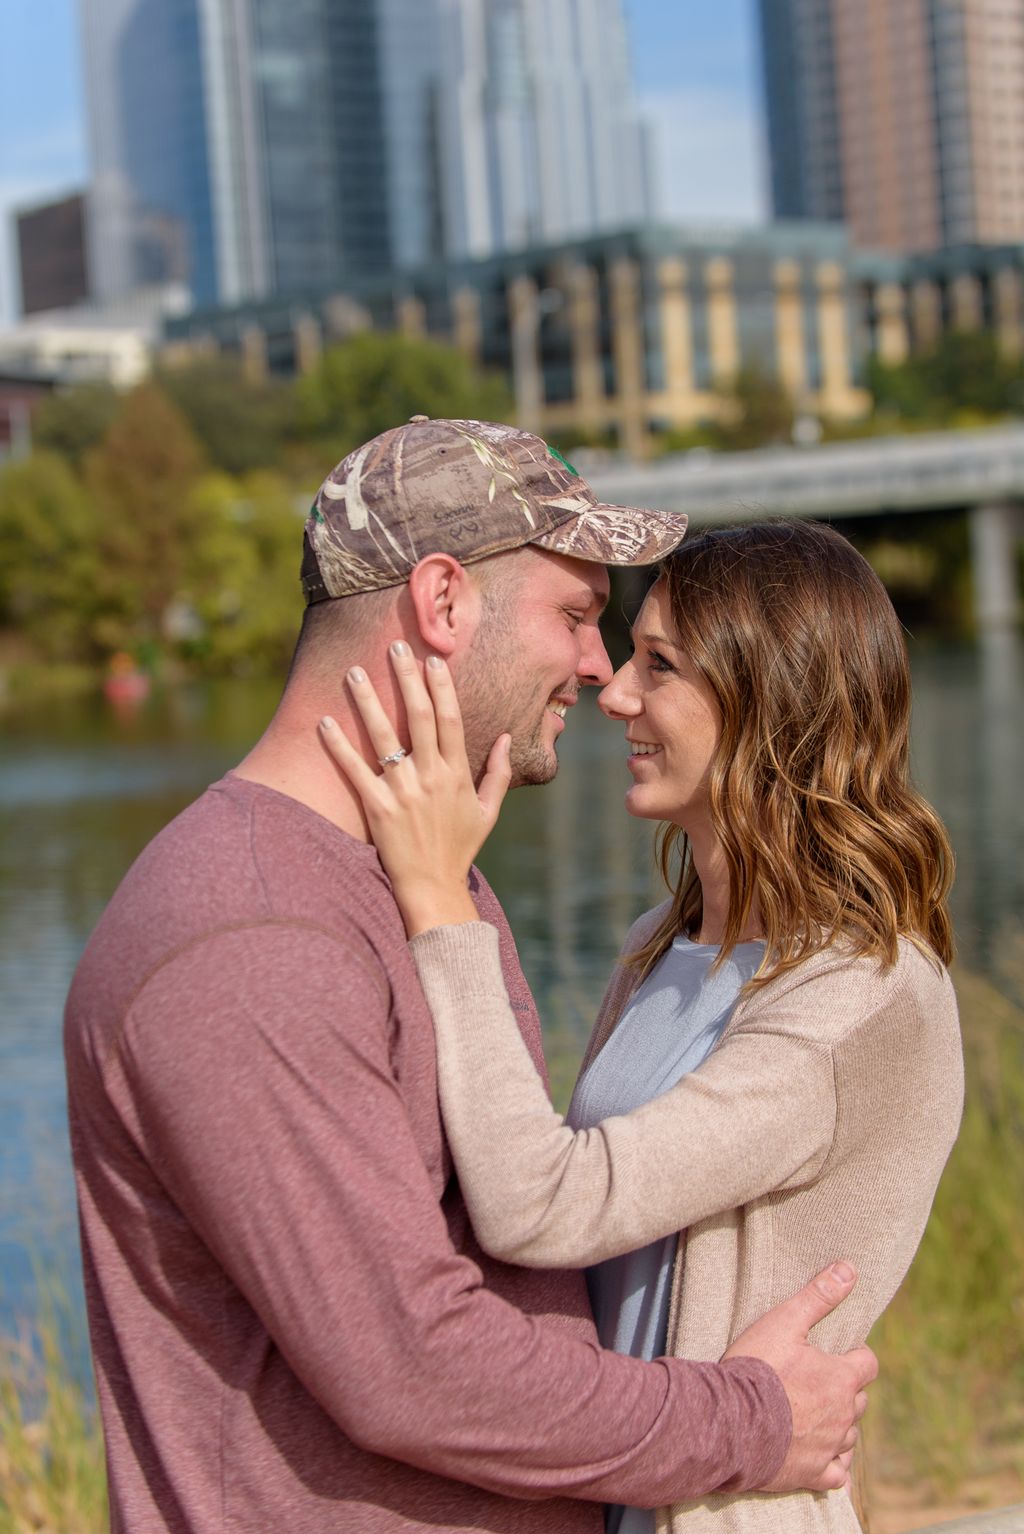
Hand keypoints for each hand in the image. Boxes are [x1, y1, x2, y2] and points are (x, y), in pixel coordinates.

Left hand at [318, 643, 511, 936]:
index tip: (432, 659)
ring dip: (368, 701)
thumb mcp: (487, 812)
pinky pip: (354, 772)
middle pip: (420, 717)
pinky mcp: (376, 809)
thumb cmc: (460, 850)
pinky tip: (323, 723)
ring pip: (384, 737)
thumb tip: (506, 738)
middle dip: (406, 678)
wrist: (434, 889)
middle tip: (394, 646)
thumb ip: (498, 773)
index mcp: (457, 774)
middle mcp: (431, 777)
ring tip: (353, 672)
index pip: (451, 719)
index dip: (441, 687)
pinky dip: (339, 747)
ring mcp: (403, 792)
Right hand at [723, 1262, 876, 1493]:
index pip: (868, 1364)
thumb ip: (819, 1296)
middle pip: (859, 1399)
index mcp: (841, 1378)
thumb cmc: (756, 1369)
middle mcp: (843, 1415)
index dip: (855, 1355)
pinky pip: (837, 1473)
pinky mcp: (813, 1474)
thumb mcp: (784, 1321)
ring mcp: (830, 1448)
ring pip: (850, 1435)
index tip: (837, 1352)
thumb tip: (850, 1268)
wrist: (727, 1422)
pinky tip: (820, 1452)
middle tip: (817, 1380)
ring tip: (813, 1413)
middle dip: (845, 1389)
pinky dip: (833, 1463)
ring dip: (839, 1424)